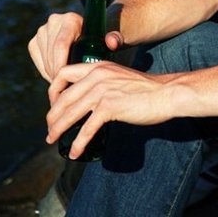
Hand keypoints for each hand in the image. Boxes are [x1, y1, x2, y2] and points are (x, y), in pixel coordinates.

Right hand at [27, 12, 123, 82]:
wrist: (93, 33)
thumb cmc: (105, 37)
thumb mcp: (112, 37)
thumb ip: (116, 38)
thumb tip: (112, 42)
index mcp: (71, 19)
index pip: (60, 45)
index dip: (61, 65)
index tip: (67, 82)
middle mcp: (54, 21)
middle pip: (51, 54)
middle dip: (58, 74)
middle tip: (68, 90)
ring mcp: (43, 30)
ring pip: (44, 60)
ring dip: (53, 75)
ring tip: (66, 87)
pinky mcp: (36, 41)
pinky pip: (38, 62)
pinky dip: (47, 72)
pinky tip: (59, 78)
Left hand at [46, 62, 176, 159]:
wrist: (166, 92)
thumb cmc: (146, 88)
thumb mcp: (120, 77)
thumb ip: (104, 81)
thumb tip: (90, 99)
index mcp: (98, 66)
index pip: (63, 73)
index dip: (53, 90)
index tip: (54, 105)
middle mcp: (97, 75)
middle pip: (63, 97)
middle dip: (52, 116)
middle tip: (51, 129)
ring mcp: (103, 90)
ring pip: (70, 113)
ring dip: (58, 130)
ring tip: (53, 140)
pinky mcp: (109, 106)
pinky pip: (86, 128)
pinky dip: (79, 143)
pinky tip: (75, 152)